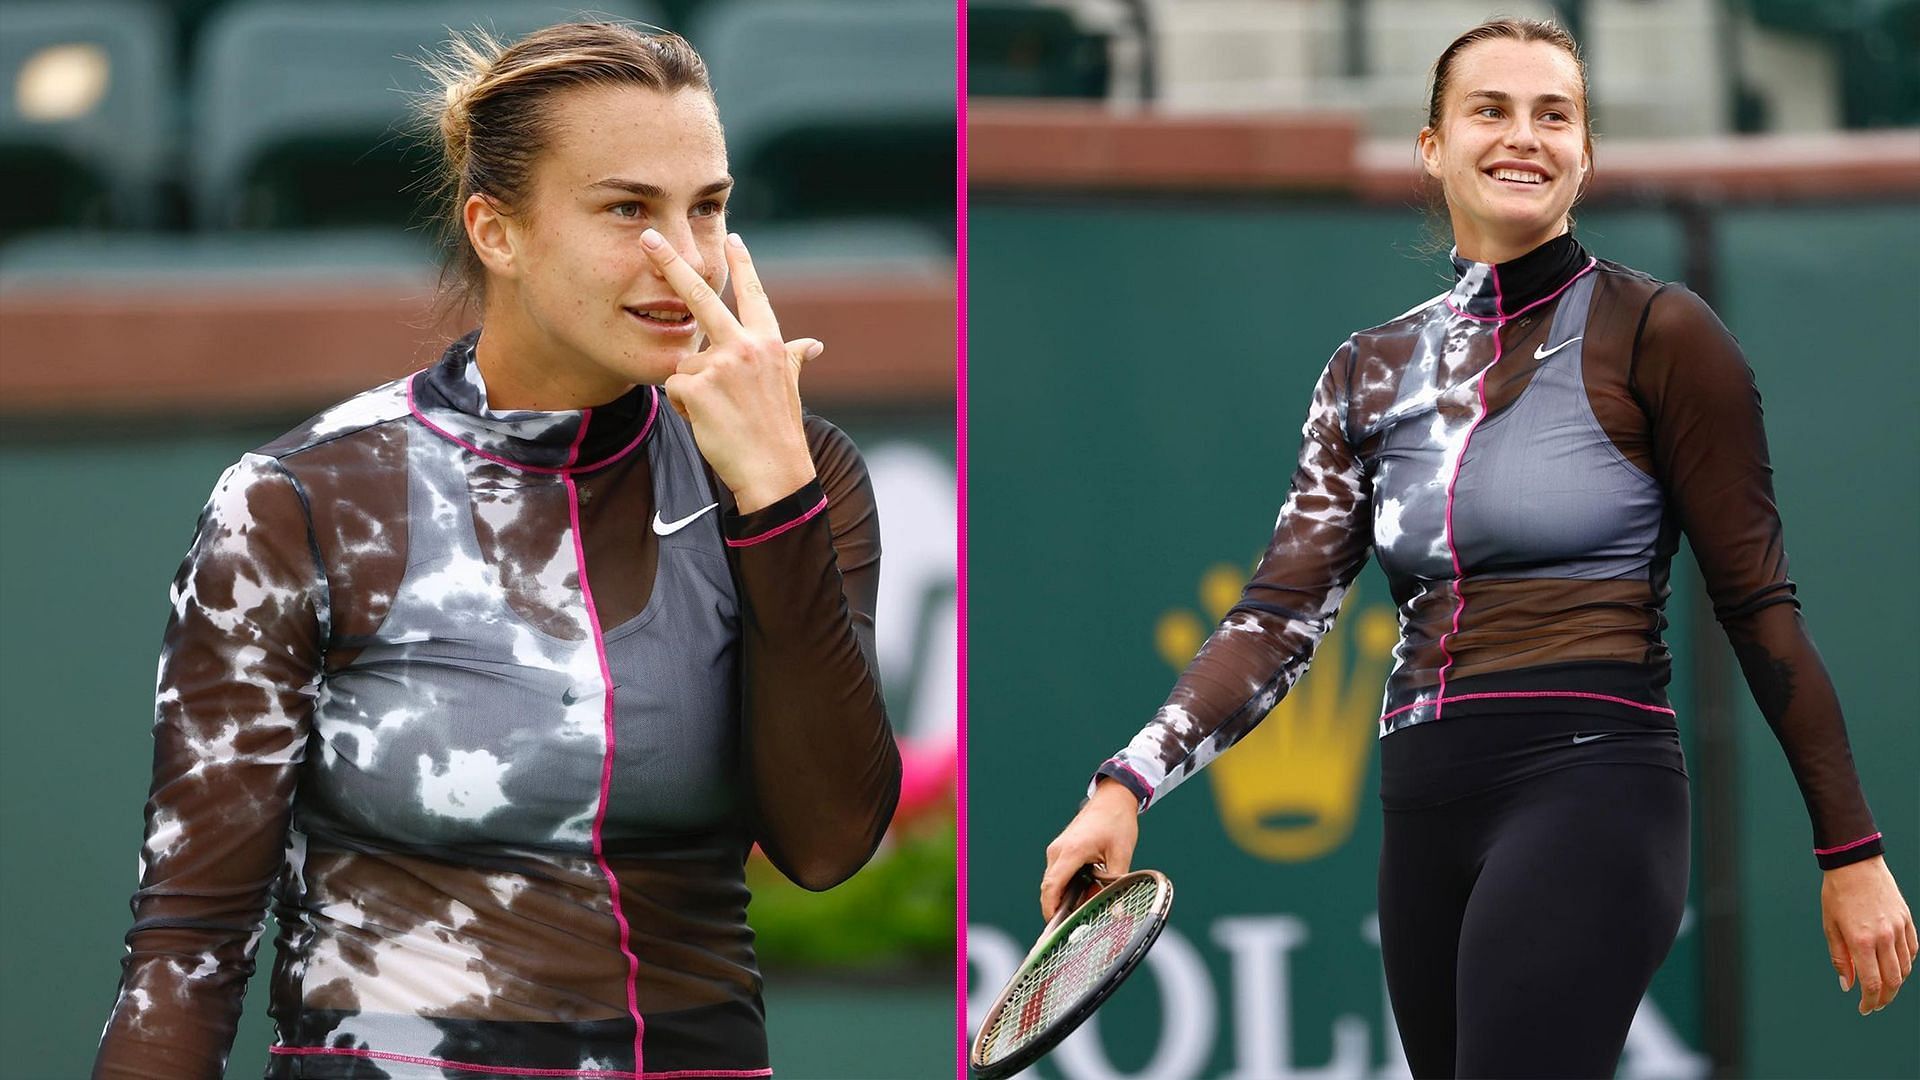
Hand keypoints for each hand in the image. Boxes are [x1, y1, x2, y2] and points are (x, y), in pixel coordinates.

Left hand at [641, 229, 818, 513]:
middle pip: (700, 298)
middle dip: (671, 264)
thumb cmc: (778, 430)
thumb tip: (814, 345)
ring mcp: (721, 366)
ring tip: (719, 413)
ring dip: (692, 389)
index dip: (742, 265)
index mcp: (769, 343)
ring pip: (684, 364)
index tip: (733, 236)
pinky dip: (683, 408)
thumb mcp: (790, 387)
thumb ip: (792, 358)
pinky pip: (674, 389)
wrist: (774, 471)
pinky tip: (707, 421)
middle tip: (649, 237)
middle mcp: (746, 347)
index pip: (753, 295)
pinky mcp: (698, 388)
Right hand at [1040, 778, 1139, 920]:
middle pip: (1050, 887)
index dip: (1050, 908)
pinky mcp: (1060, 849)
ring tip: (1085, 906)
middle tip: (1075, 925)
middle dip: (1059, 907)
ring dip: (1065, 896)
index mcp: (1072, 851)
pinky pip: (1058, 873)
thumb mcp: (1121, 854)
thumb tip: (1116, 910)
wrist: (1112, 798)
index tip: (1056, 926)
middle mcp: (1058, 850)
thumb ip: (1116, 883)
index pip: (1052, 886)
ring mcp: (1057, 848)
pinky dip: (1067, 885)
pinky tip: (1084, 891)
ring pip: (1053, 881)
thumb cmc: (1117, 823)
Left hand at [1821, 855, 1915, 1014]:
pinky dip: (1907, 963)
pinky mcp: (1907, 920)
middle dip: (1885, 998)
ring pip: (1906, 968)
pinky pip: (1913, 950)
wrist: (1855, 864)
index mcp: (1861, 940)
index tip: (1864, 1008)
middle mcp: (1884, 937)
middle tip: (1875, 1005)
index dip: (1869, 1001)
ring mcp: (1899, 928)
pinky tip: (1896, 967)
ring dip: (1896, 982)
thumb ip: (1840, 958)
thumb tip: (1847, 985)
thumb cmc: (1837, 894)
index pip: (1871, 983)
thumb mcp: (1830, 926)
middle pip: (1893, 980)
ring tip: (1884, 988)